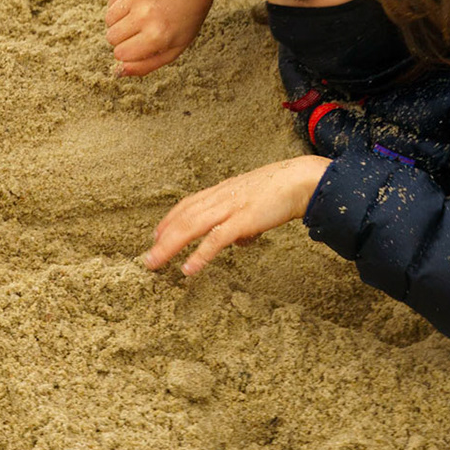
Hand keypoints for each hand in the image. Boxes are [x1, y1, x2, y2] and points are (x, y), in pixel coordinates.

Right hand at [105, 0, 217, 76]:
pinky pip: (111, 1)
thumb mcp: (173, 49)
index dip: (129, 51)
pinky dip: (120, 4)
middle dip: (123, 37)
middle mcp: (146, 15)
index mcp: (157, 36)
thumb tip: (117, 72)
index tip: (143, 44)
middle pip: (111, 37)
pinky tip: (139, 1)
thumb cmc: (183, 21)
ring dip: (120, 20)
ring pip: (109, 20)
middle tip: (143, 28)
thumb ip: (145, 65)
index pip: (120, 54)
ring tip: (141, 14)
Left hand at [144, 156, 330, 275]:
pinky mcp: (243, 220)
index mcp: (222, 192)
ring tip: (155, 263)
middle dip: (162, 238)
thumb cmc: (281, 192)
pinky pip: (215, 240)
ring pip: (191, 227)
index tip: (156, 235)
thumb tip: (239, 242)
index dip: (169, 220)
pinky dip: (199, 255)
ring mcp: (230, 208)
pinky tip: (188, 269)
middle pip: (183, 218)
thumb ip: (243, 223)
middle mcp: (219, 198)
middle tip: (148, 258)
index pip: (187, 205)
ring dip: (170, 246)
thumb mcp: (255, 205)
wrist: (302, 180)